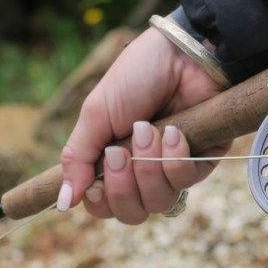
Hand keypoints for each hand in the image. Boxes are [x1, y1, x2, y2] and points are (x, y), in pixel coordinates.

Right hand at [57, 27, 229, 223]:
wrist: (180, 53)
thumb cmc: (136, 77)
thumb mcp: (95, 115)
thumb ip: (76, 159)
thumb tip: (63, 203)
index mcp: (114, 162)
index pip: (104, 207)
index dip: (100, 201)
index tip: (95, 181)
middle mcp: (143, 171)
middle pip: (132, 213)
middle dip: (123, 184)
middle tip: (120, 151)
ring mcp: (173, 168)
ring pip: (160, 201)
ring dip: (149, 166)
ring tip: (148, 130)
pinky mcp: (204, 160)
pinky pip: (188, 181)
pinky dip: (175, 157)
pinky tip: (174, 130)